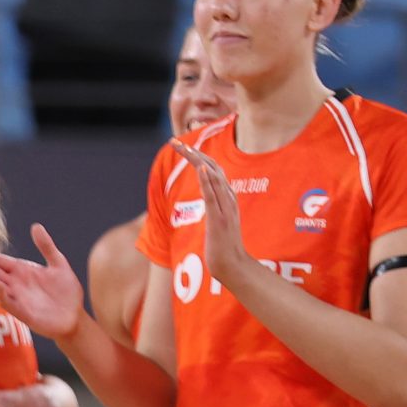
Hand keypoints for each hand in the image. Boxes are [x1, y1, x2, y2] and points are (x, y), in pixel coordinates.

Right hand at [0, 224, 85, 339]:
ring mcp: (17, 298)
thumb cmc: (66, 292)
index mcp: (22, 272)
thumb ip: (46, 246)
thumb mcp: (58, 264)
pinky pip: (7, 302)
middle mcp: (16, 284)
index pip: (0, 261)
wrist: (75, 316)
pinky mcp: (22, 312)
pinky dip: (1, 294)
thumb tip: (36, 226)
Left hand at [170, 140, 253, 287]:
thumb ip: (213, 203)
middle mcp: (228, 197)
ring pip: (213, 178)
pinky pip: (214, 197)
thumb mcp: (216, 218)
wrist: (232, 264)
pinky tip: (201, 170)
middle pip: (211, 168)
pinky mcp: (219, 219)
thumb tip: (206, 191)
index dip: (197, 156)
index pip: (212, 169)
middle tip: (174, 142)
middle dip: (193, 153)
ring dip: (198, 161)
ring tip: (185, 148)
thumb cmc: (222, 244)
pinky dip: (208, 182)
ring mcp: (225, 208)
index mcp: (226, 196)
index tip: (180, 146)